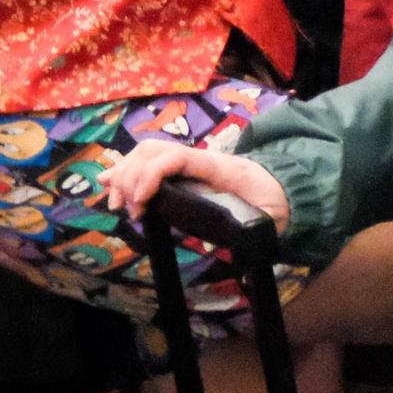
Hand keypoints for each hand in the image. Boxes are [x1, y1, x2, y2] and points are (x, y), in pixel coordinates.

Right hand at [91, 132, 290, 229]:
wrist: (284, 186)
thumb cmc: (275, 200)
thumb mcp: (272, 216)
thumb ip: (259, 226)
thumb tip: (241, 242)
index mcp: (219, 167)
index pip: (177, 157)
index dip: (152, 175)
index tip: (141, 202)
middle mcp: (200, 158)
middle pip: (154, 150)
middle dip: (131, 176)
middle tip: (128, 210)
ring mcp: (190, 161)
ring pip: (147, 153)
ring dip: (124, 174)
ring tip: (115, 204)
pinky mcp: (184, 170)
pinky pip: (150, 162)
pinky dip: (127, 172)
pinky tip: (109, 184)